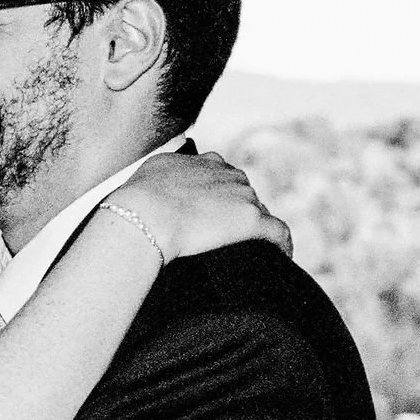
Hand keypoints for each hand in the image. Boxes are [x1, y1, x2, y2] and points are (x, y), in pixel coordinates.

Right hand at [108, 150, 291, 260]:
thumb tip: (157, 188)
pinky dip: (283, 244)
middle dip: (239, 214)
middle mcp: (228, 173)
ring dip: (259, 230)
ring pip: (260, 212)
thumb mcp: (148, 176)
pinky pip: (278, 231)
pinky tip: (283, 257)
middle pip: (244, 194)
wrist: (144, 215)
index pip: (223, 177)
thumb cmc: (136, 202)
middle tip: (231, 240)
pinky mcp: (251, 219)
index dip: (222, 197)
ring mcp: (242, 196)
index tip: (216, 215)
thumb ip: (162, 176)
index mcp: (205, 163)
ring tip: (257, 251)